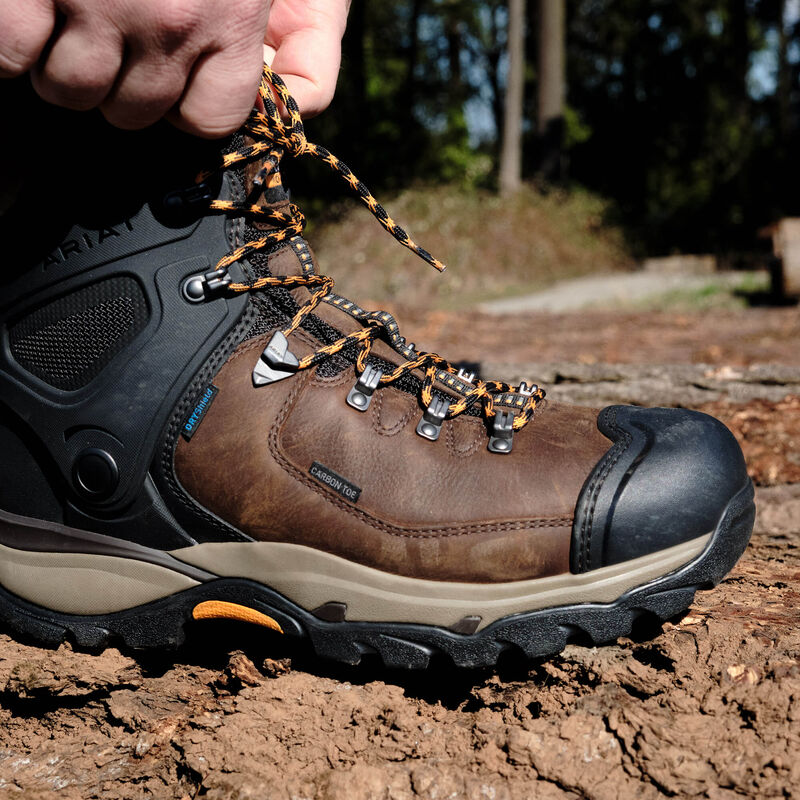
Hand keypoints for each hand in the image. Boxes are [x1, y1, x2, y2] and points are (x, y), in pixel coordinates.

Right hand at [0, 0, 348, 136]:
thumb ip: (310, 41)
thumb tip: (295, 107)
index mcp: (233, 16)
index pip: (210, 119)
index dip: (186, 104)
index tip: (173, 76)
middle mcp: (169, 18)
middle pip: (133, 113)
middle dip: (119, 81)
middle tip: (111, 31)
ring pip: (70, 91)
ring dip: (61, 62)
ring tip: (69, 12)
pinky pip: (8, 54)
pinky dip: (11, 42)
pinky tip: (30, 7)